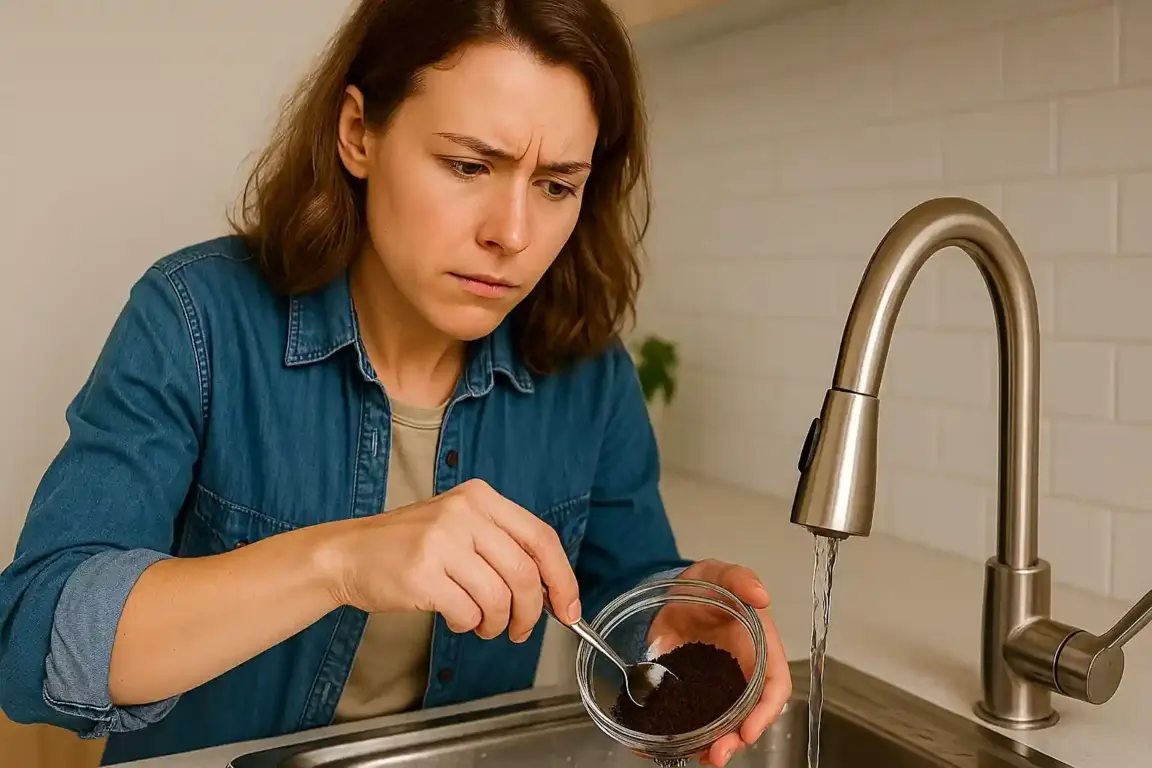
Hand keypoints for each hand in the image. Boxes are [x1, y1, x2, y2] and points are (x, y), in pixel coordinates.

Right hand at [323, 478, 580, 641]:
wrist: (348, 553)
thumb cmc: (409, 545)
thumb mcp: (459, 525)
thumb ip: (503, 546)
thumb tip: (552, 589)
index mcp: (480, 497)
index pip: (541, 537)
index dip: (562, 578)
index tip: (569, 608)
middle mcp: (464, 513)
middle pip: (524, 573)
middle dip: (531, 612)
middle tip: (521, 629)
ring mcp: (441, 542)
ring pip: (498, 598)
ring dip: (496, 623)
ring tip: (482, 624)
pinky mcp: (422, 573)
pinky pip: (467, 612)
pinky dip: (467, 624)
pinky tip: (454, 617)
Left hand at [646, 560, 790, 766]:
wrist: (671, 591)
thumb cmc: (705, 584)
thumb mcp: (720, 574)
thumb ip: (739, 579)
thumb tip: (760, 595)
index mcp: (760, 648)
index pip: (775, 685)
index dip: (766, 711)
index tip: (749, 729)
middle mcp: (743, 673)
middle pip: (751, 715)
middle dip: (737, 739)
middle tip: (717, 755)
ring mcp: (718, 686)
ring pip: (725, 724)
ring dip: (715, 745)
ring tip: (698, 757)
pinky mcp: (693, 691)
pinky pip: (696, 718)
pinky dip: (689, 736)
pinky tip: (673, 748)